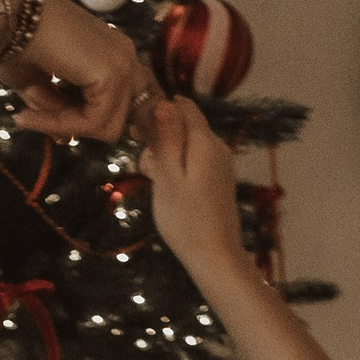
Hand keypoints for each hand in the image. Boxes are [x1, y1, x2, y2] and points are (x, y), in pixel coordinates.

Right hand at [0, 0, 148, 142]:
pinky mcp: (113, 73)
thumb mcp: (38, 85)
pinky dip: (62, 124)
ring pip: (108, 126)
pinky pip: (95, 121)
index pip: (110, 106)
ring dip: (66, 126)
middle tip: (36, 117)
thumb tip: (66, 137)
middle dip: (77, 126)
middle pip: (115, 119)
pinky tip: (32, 114)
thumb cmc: (15, 41)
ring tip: (29, 114)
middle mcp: (124, 55)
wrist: (7, 13)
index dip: (76, 121)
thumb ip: (57, 108)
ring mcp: (123, 62)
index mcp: (111, 53)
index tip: (34, 118)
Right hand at [140, 92, 249, 283]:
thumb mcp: (168, 175)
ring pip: (188, 144)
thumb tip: (165, 103)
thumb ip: (167, 138)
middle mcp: (218, 146)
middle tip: (145, 165)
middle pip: (185, 125)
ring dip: (167, 154)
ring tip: (154, 179)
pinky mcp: (219, 180)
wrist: (215, 256)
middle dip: (161, 136)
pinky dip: (179, 167)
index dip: (159, 111)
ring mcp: (221, 164)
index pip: (183, 106)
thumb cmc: (184, 218)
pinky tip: (169, 188)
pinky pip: (195, 161)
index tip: (138, 131)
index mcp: (204, 141)